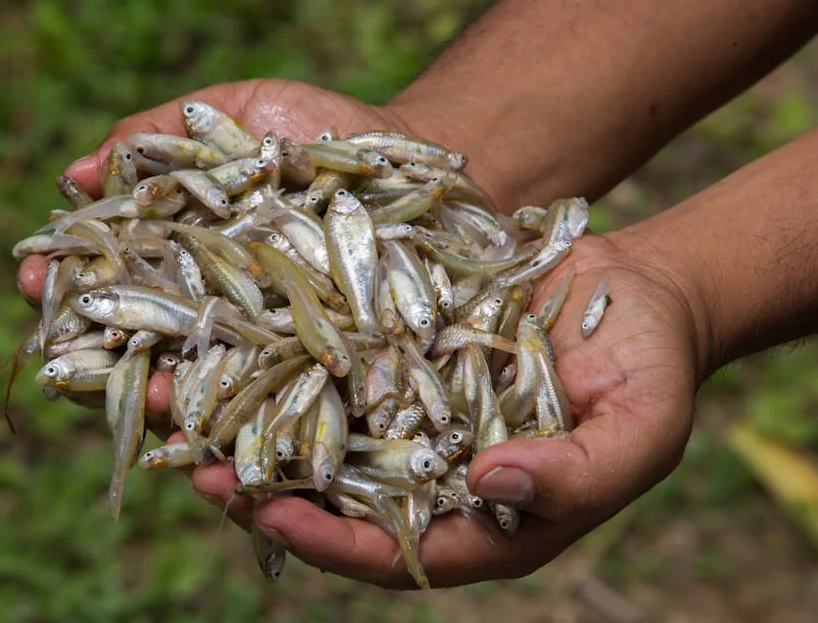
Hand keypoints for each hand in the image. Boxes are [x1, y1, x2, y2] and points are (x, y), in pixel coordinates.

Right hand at [16, 78, 418, 414]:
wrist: (407, 163)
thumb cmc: (316, 131)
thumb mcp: (238, 111)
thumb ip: (161, 139)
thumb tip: (77, 173)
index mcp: (179, 257)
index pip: (106, 280)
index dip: (66, 282)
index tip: (33, 274)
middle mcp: (210, 312)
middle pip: (139, 351)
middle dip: (97, 360)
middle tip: (63, 362)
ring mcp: (260, 349)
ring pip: (198, 396)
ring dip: (167, 408)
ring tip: (152, 403)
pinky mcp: (314, 377)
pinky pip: (274, 416)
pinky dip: (247, 435)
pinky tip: (225, 451)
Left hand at [190, 229, 700, 588]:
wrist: (638, 291)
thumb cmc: (651, 370)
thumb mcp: (639, 430)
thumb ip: (578, 475)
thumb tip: (493, 483)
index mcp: (485, 516)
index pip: (395, 549)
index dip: (332, 540)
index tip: (271, 515)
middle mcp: (433, 470)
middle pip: (339, 496)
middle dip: (267, 489)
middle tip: (197, 472)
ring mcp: (412, 410)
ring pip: (324, 430)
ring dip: (257, 422)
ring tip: (189, 408)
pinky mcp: (402, 353)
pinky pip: (338, 363)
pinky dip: (288, 355)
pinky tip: (236, 335)